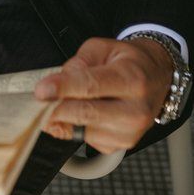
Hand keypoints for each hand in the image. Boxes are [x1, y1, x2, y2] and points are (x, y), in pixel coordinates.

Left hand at [35, 36, 173, 152]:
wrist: (156, 80)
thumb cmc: (127, 62)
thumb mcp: (102, 48)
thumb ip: (78, 63)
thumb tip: (56, 84)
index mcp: (132, 78)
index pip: (91, 85)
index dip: (62, 88)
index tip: (40, 90)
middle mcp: (136, 109)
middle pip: (85, 113)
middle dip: (56, 108)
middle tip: (37, 101)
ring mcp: (130, 132)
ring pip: (82, 130)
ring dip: (64, 117)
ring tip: (67, 100)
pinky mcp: (121, 145)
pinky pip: (86, 139)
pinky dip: (75, 126)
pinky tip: (84, 112)